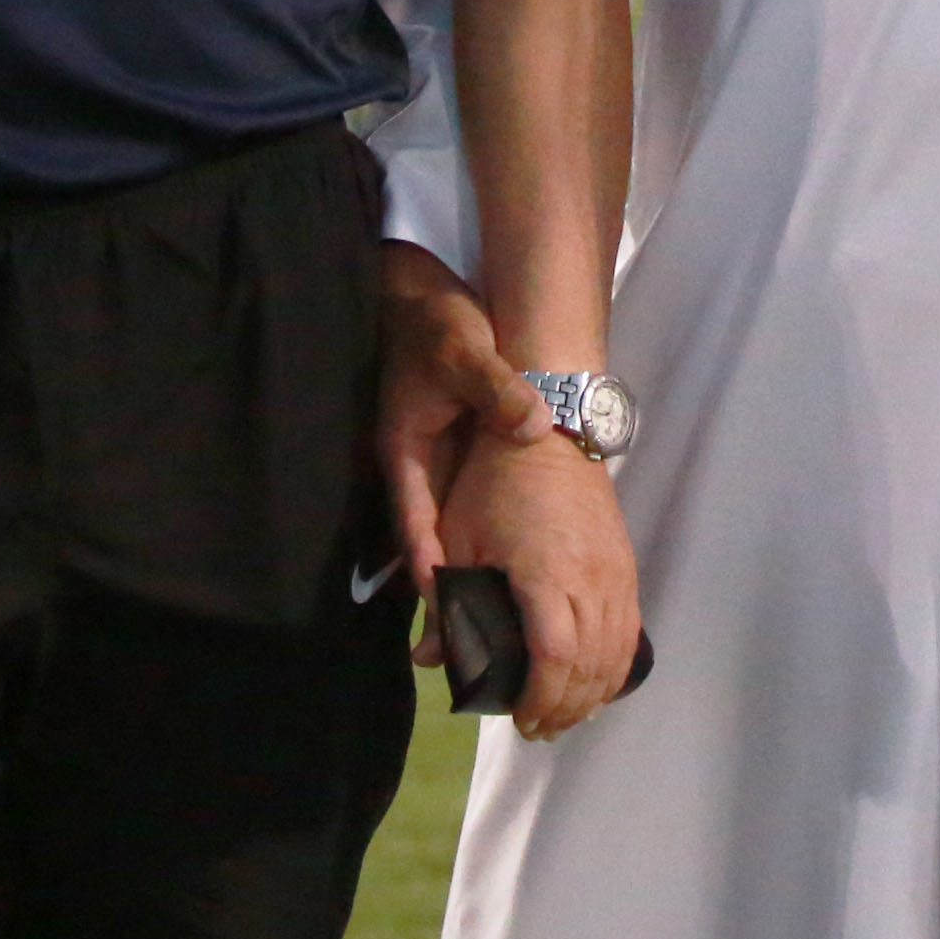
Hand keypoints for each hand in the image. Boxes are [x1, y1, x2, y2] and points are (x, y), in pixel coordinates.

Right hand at [373, 241, 552, 662]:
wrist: (424, 301)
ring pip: (448, 532)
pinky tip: (512, 568)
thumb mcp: (465, 351)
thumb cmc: (437, 326)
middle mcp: (416, 471)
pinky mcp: (453, 463)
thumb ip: (497, 387)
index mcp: (405, 453)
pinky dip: (482, 542)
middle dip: (446, 586)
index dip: (427, 564)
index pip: (414, 522)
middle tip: (471, 637)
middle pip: (429, 539)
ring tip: (493, 622)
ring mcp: (433, 469)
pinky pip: (467, 512)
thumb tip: (534, 421)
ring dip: (464, 571)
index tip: (443, 606)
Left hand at [438, 430, 644, 739]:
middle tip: (537, 729)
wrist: (552, 425)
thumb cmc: (495, 479)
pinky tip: (598, 682)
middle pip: (590, 664)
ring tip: (565, 714)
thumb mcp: (458, 534)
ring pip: (616, 651)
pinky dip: (616, 664)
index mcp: (546, 574)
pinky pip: (630, 628)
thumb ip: (446, 600)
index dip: (542, 697)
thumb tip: (427, 659)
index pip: (555, 657)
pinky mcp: (625, 564)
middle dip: (565, 706)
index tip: (522, 720)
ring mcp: (615, 571)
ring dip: (593, 692)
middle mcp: (590, 578)